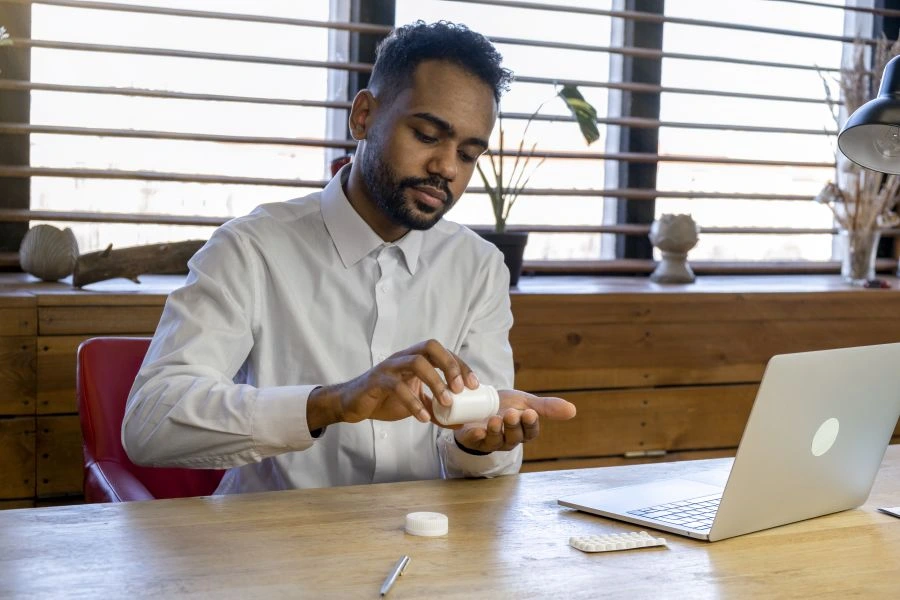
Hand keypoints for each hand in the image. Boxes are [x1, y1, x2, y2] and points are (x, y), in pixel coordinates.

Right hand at [306, 339, 477, 430]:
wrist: (354, 404)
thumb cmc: (386, 399)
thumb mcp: (417, 404)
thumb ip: (437, 410)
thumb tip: (461, 422)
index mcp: (416, 358)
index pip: (443, 353)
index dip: (461, 365)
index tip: (474, 385)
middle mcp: (404, 357)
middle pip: (431, 347)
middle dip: (450, 365)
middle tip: (460, 388)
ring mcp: (390, 366)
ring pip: (416, 362)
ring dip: (435, 381)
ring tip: (447, 403)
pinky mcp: (377, 380)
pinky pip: (397, 386)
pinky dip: (413, 402)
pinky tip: (423, 417)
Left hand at [453, 389, 575, 452]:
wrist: (479, 404)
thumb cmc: (506, 405)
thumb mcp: (526, 402)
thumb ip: (547, 407)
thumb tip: (573, 410)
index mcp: (523, 431)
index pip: (530, 431)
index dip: (530, 423)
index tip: (530, 413)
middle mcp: (508, 439)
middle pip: (514, 437)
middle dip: (513, 426)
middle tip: (512, 413)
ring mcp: (491, 441)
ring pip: (495, 440)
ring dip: (496, 431)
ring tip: (495, 419)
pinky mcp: (473, 440)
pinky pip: (475, 442)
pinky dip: (476, 437)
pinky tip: (477, 431)